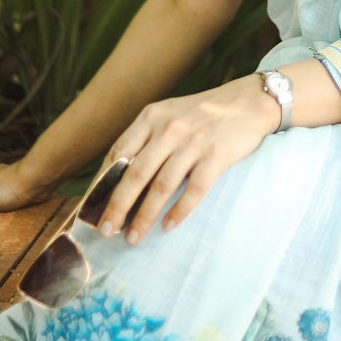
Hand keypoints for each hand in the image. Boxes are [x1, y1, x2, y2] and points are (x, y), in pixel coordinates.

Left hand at [97, 73, 280, 242]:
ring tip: (133, 238)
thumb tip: (117, 180)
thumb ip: (146, 140)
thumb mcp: (169, 116)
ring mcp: (194, 142)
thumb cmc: (204, 114)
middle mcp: (169, 128)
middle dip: (116, 207)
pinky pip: (194, 190)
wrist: (249, 102)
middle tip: (105, 231)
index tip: (90, 208)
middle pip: (134, 174)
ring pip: (161, 187)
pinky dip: (179, 211)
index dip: (102, 184)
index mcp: (152, 117)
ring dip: (144, 217)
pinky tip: (168, 226)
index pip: (118, 154)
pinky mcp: (216, 156)